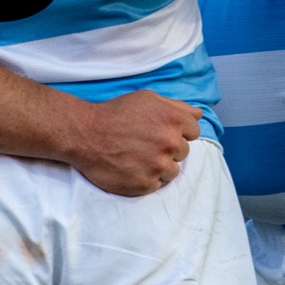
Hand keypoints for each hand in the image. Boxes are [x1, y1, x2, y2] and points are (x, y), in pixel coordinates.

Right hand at [60, 90, 201, 195]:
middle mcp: (170, 143)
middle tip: (145, 144)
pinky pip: (157, 185)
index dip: (177, 132)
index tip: (160, 132)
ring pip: (172, 171)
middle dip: (168, 149)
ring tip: (138, 157)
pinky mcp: (146, 184)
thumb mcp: (147, 99)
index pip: (193, 132)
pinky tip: (132, 168)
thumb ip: (177, 106)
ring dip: (159, 166)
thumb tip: (199, 114)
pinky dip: (146, 178)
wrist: (85, 134)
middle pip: (183, 152)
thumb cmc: (116, 113)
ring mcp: (158, 166)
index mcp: (174, 120)